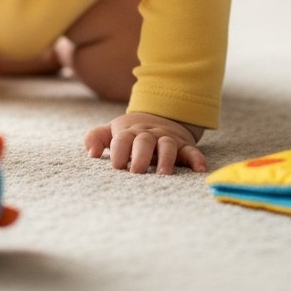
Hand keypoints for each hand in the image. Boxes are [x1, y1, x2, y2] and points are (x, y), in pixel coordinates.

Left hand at [84, 112, 205, 174]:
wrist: (160, 116)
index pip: (122, 139)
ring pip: (167, 144)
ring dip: (165, 158)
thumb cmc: (132, 132)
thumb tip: (91, 153)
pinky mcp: (184, 146)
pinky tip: (200, 170)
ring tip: (162, 174)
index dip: (119, 150)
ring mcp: (167, 139)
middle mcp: (148, 134)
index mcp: (129, 132)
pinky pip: (192, 151)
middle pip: (144, 141)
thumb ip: (97, 138)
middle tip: (136, 172)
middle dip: (140, 155)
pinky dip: (196, 159)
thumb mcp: (113, 131)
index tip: (117, 165)